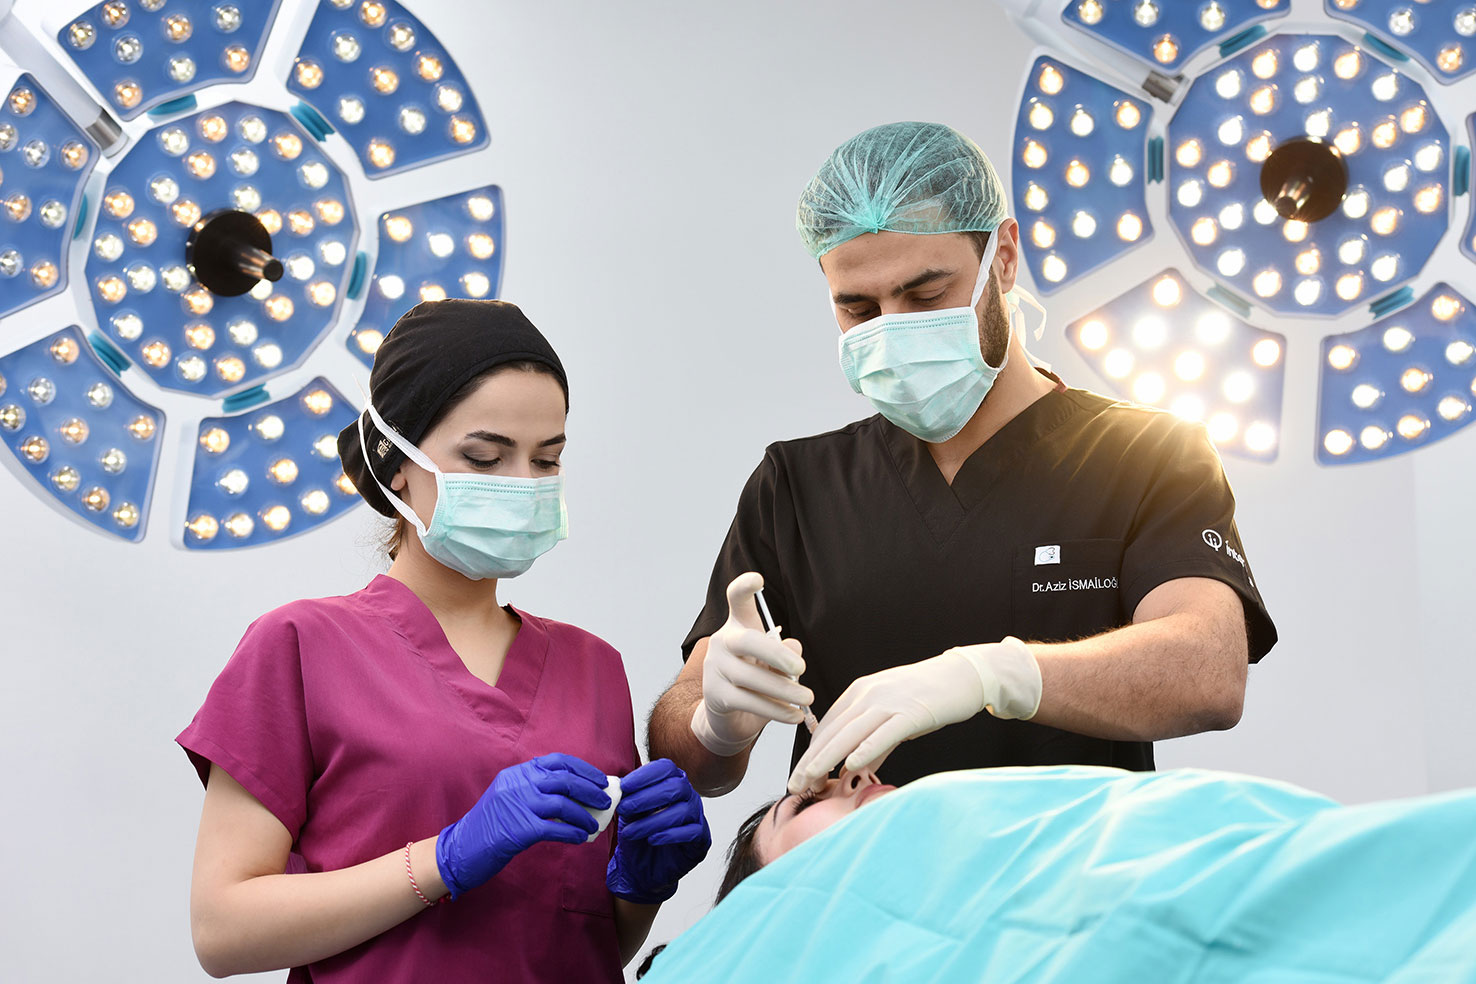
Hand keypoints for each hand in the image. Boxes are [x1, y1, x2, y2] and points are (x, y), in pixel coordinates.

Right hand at [435, 753, 611, 898]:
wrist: (459, 850)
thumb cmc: (489, 827)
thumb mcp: (508, 798)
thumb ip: (534, 790)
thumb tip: (575, 793)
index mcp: (516, 773)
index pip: (557, 761)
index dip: (583, 769)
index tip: (600, 779)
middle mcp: (517, 784)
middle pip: (564, 780)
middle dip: (590, 790)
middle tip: (605, 801)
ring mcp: (517, 806)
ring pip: (563, 804)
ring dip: (584, 815)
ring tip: (594, 824)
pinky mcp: (518, 830)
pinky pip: (555, 829)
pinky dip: (573, 832)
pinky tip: (582, 838)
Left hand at [606, 759, 710, 903]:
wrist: (644, 869)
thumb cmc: (639, 835)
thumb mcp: (630, 813)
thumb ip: (629, 797)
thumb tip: (620, 786)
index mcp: (673, 782)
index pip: (665, 768)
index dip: (645, 775)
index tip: (624, 786)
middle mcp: (688, 796)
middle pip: (675, 787)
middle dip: (646, 798)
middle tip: (624, 808)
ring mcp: (697, 817)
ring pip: (682, 811)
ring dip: (651, 821)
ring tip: (630, 832)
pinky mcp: (701, 839)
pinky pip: (692, 832)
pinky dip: (669, 835)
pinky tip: (652, 840)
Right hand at [690, 572, 812, 755]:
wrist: (729, 717)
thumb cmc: (757, 679)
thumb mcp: (775, 663)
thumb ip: (786, 653)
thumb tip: (795, 650)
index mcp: (738, 625)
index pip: (736, 599)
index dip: (744, 587)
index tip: (758, 580)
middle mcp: (723, 642)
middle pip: (748, 641)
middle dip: (776, 655)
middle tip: (801, 669)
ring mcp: (715, 669)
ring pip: (751, 677)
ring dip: (784, 690)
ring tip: (807, 697)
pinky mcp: (717, 696)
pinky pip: (750, 702)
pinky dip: (776, 710)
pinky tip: (795, 714)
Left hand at [787, 638, 1040, 793]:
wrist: (962, 674)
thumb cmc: (927, 695)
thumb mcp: (892, 715)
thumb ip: (872, 740)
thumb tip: (853, 767)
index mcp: (859, 691)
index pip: (827, 726)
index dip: (811, 753)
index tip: (799, 776)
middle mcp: (868, 693)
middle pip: (832, 731)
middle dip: (810, 760)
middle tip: (794, 785)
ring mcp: (888, 701)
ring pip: (850, 733)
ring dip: (827, 759)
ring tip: (811, 781)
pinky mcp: (911, 712)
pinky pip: (884, 733)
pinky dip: (866, 749)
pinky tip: (851, 765)